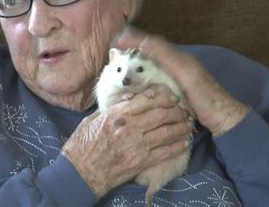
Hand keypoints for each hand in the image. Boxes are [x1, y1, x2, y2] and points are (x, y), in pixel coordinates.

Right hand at [61, 86, 191, 196]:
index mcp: (117, 114)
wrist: (81, 172)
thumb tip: (126, 101)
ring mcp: (138, 145)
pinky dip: (178, 145)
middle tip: (183, 109)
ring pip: (167, 131)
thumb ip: (110, 110)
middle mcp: (130, 127)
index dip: (162, 96)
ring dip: (180, 126)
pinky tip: (185, 141)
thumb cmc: (82, 145)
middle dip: (175, 110)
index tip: (170, 95)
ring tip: (188, 123)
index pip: (146, 100)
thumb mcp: (92, 120)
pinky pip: (165, 152)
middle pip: (160, 114)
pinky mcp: (142, 161)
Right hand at [115, 28, 248, 135]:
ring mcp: (176, 79)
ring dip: (135, 63)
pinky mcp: (175, 92)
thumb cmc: (206, 97)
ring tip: (118, 65)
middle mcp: (176, 65)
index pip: (153, 43)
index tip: (117, 40)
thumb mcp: (185, 73)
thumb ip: (167, 56)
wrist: (222, 119)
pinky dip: (141, 77)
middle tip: (114, 51)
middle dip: (133, 49)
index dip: (135, 39)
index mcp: (178, 58)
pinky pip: (154, 80)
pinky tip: (133, 85)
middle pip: (151, 52)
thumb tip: (144, 41)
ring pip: (151, 66)